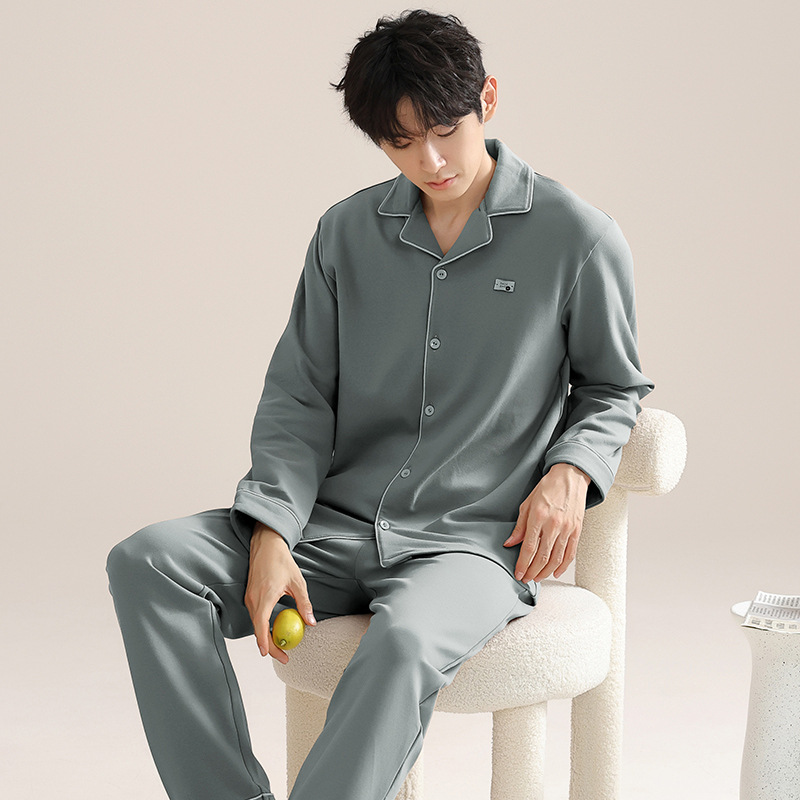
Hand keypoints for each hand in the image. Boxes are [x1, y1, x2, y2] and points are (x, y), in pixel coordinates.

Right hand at [244, 523, 316, 663]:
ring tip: (281, 644)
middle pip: (258, 630)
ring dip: (266, 636)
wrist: (266, 545)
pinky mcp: (249, 595)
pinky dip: (263, 625)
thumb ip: (303, 603)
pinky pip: (255, 615)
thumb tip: (311, 622)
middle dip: (269, 646)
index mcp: (265, 596)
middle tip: (284, 656)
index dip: (266, 643)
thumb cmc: (281, 561)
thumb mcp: (297, 582)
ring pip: (256, 623)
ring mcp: (249, 597)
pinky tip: (275, 628)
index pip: (261, 626)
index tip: (274, 655)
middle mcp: (253, 599)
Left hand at [503, 463, 589, 581]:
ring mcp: (567, 528)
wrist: (570, 477)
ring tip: (537, 578)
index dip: (523, 564)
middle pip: (542, 556)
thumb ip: (519, 526)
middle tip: (526, 578)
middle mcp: (553, 524)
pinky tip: (555, 572)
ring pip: (556, 558)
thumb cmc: (548, 488)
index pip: (529, 547)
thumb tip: (510, 543)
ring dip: (546, 572)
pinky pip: (570, 553)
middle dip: (532, 571)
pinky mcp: (577, 530)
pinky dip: (563, 566)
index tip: (518, 573)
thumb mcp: (527, 503)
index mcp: (538, 517)